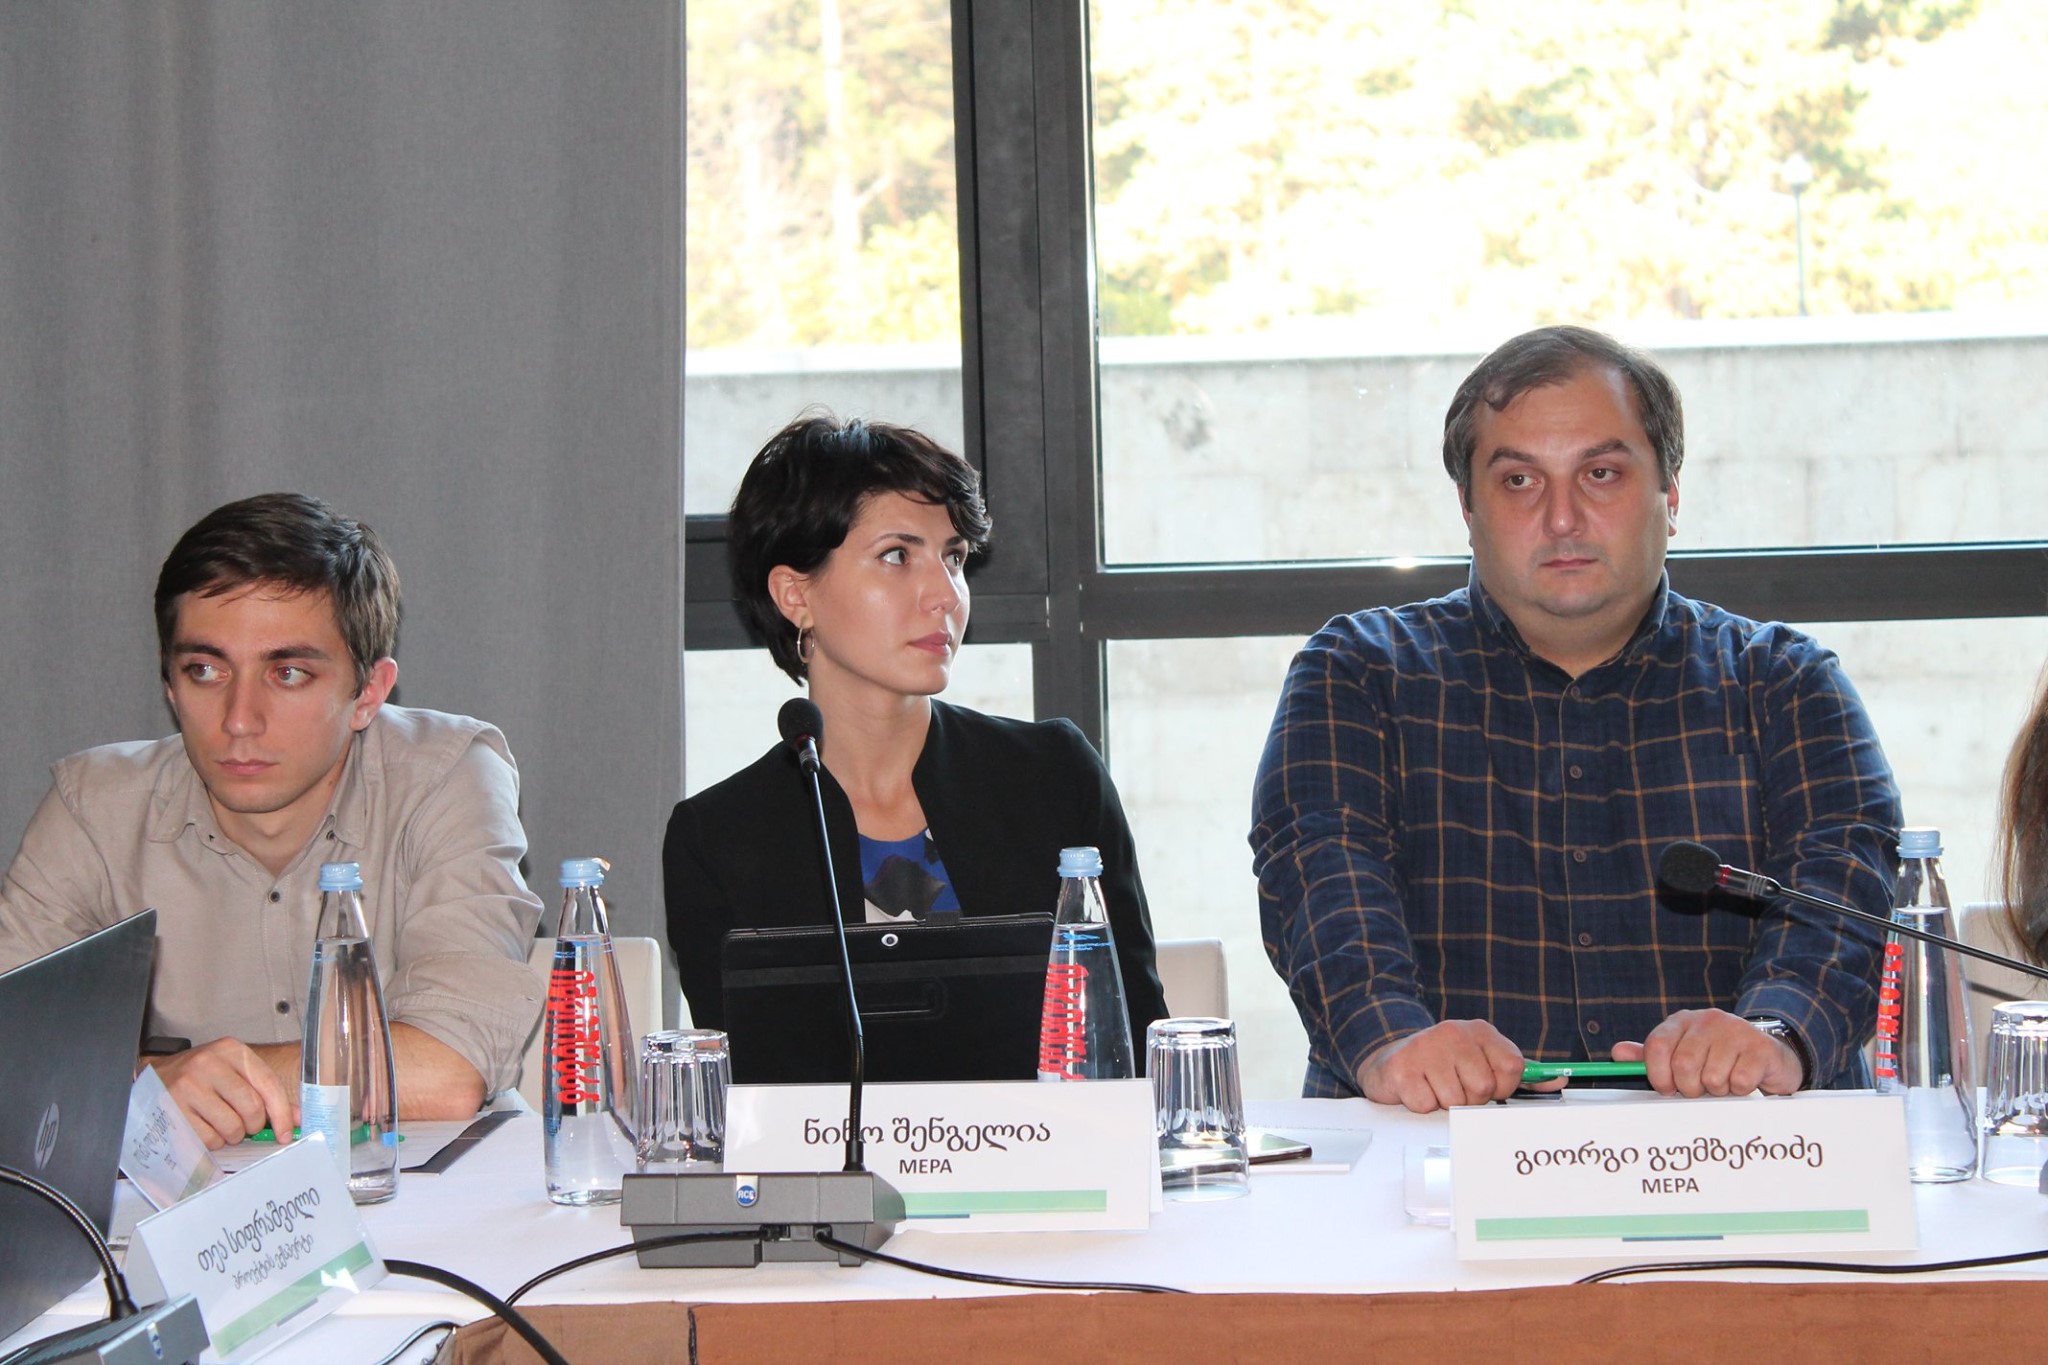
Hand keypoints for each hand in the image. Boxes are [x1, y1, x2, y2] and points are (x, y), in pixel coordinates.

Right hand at [145, 1039, 297, 1148]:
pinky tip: (206, 1128)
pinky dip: (214, 1141)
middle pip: (252, 1108)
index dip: (282, 1113)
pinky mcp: (173, 1109)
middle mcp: (210, 1064)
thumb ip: (265, 1091)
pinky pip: (209, 1138)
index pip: (269, 1084)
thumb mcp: (234, 1071)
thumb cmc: (202, 1076)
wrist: (155, 1075)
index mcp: (232, 1051)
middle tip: (246, 1125)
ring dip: (233, 1135)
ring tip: (223, 1124)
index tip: (286, 1133)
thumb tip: (294, 1120)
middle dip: (254, 1125)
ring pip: (231, 1127)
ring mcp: (188, 1086)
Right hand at [1355, 1019, 1556, 1112]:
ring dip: (1445, 1103)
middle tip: (1455, 1087)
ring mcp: (1425, 1048)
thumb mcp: (1484, 1061)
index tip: (1488, 1085)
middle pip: (1483, 1088)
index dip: (1502, 1087)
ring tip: (1435, 1087)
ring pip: (1454, 1100)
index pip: (1512, 1068)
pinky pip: (1426, 1105)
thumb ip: (1522, 1074)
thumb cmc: (1446, 1065)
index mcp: (1481, 1031)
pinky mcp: (1401, 1068)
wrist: (1392, 1057)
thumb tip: (1560, 1080)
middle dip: (1471, 1098)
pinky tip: (1417, 1089)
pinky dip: (1422, 1106)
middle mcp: (1453, 1032)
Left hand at [1611, 1009, 1801, 1097]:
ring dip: (1718, 1091)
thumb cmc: (1717, 1059)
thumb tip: (1617, 1052)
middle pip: (1683, 1065)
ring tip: (1724, 1082)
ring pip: (1712, 1077)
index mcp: (1681, 1020)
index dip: (1658, 1075)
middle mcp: (1707, 1019)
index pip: (1657, 1046)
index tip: (1668, 1089)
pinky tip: (1743, 1080)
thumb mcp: (1681, 1054)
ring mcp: (1735, 1030)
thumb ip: (1650, 1056)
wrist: (1768, 1055)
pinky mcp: (1760, 1047)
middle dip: (1690, 1087)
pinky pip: (1739, 1081)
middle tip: (1701, 1089)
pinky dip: (1740, 1090)